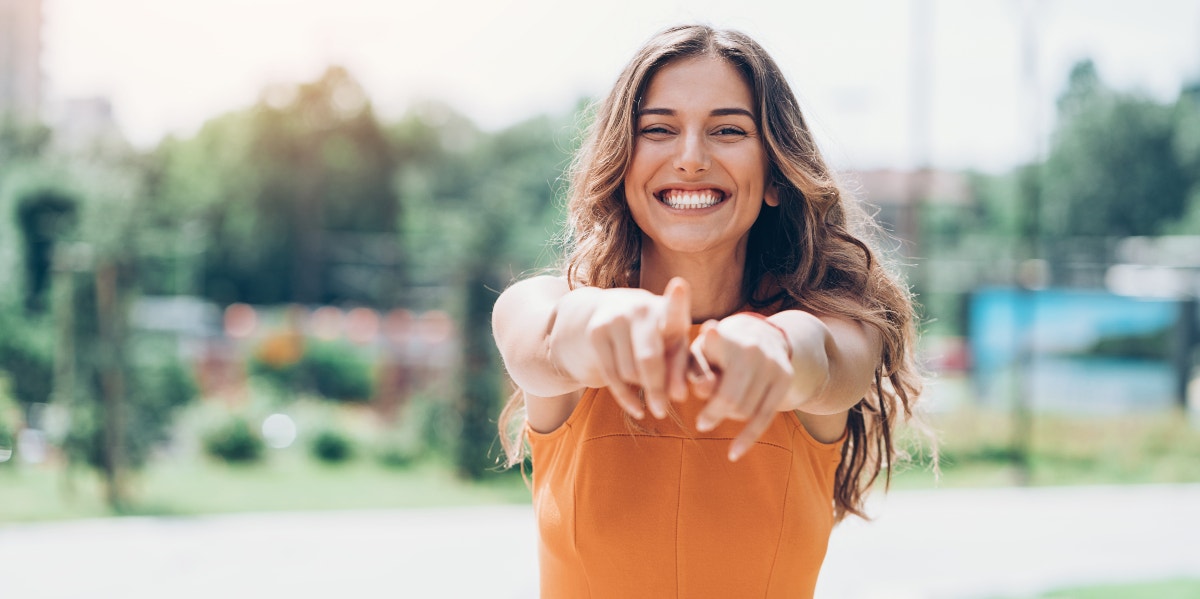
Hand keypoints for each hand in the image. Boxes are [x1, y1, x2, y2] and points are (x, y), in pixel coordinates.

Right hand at [549, 277, 691, 419]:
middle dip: (656, 389)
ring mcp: (615, 319)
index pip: (673, 308)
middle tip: (662, 411)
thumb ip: (684, 369)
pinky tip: (636, 408)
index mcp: (666, 310)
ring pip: (630, 372)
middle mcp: (640, 309)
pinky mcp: (595, 333)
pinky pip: (612, 376)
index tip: (680, 286)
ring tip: (648, 385)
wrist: (608, 313)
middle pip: (648, 359)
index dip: (677, 300)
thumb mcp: (673, 346)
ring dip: (641, 387)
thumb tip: (679, 395)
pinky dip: (626, 398)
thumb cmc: (655, 335)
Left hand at [688, 313, 804, 460]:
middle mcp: (752, 348)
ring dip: (729, 417)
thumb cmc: (718, 349)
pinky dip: (747, 438)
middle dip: (713, 414)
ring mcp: (772, 363)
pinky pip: (765, 417)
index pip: (714, 349)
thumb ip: (695, 370)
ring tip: (720, 413)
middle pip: (729, 398)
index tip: (704, 369)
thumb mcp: (700, 352)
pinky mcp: (785, 378)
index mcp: (725, 337)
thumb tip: (702, 389)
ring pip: (745, 410)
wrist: (763, 335)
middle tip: (701, 422)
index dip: (710, 356)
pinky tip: (733, 453)